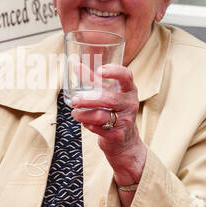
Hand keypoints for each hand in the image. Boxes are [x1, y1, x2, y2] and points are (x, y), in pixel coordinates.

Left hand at [70, 63, 144, 186]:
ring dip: (83, 114)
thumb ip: (92, 80)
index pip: (126, 76)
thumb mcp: (107, 93)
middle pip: (108, 99)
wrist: (125, 141)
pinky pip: (98, 128)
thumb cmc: (114, 111)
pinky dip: (88, 125)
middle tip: (75, 100)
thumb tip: (74, 65)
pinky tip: (85, 122)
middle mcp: (130, 104)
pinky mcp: (117, 135)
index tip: (99, 71)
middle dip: (88, 99)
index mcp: (129, 90)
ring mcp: (126, 120)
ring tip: (75, 113)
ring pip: (100, 115)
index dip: (114, 71)